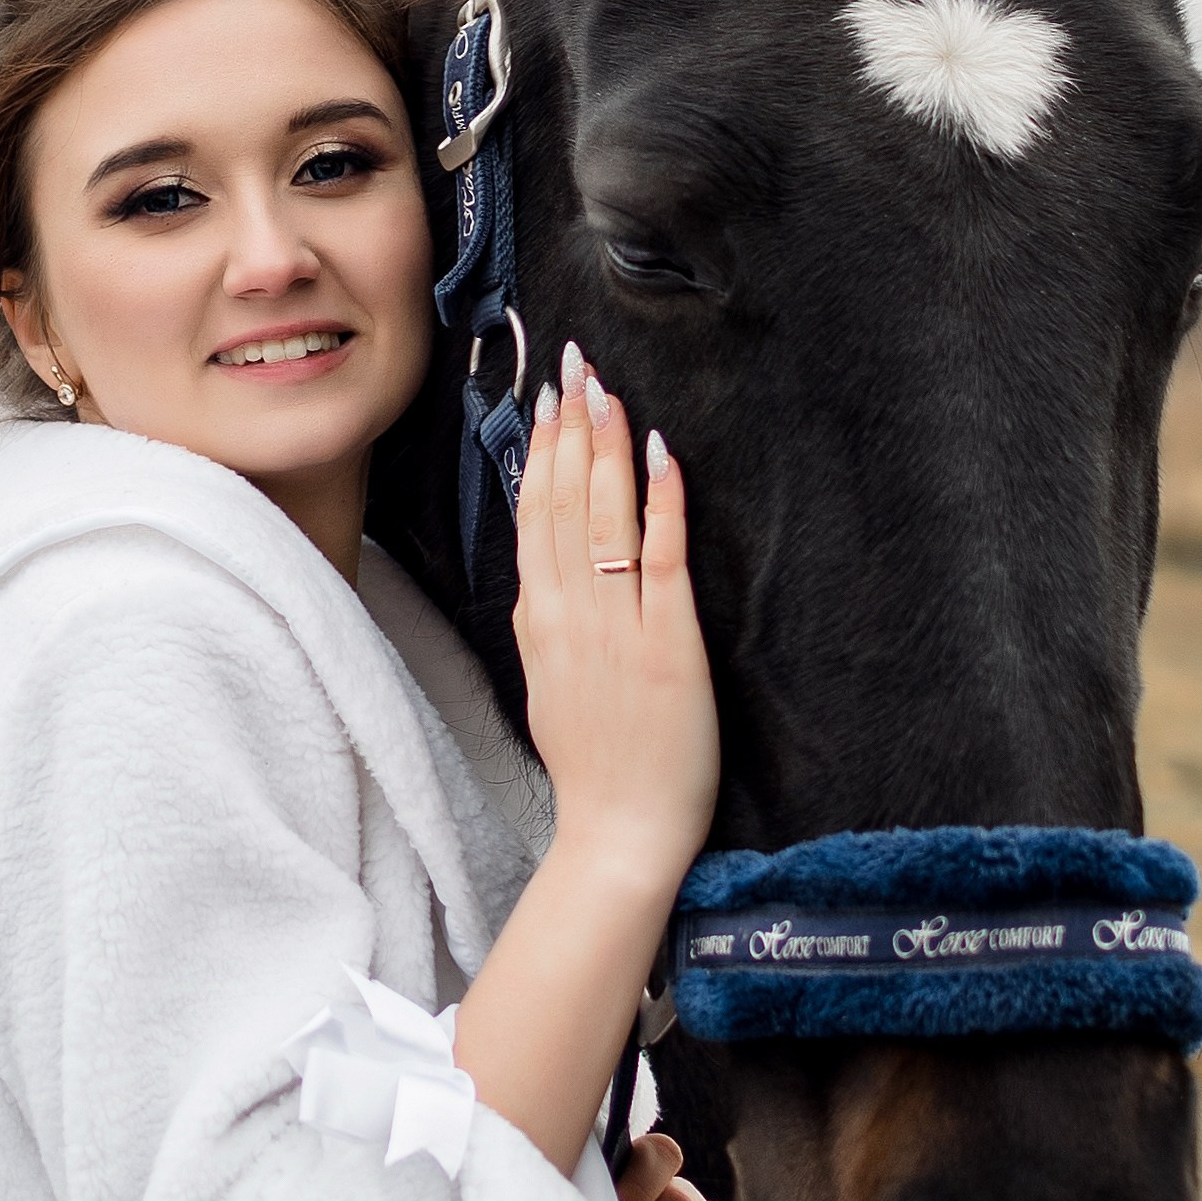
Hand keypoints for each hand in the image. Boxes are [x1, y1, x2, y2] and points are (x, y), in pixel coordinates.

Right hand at [514, 344, 719, 897]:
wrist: (618, 834)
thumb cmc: (593, 766)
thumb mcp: (547, 684)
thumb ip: (548, 623)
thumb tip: (543, 574)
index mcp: (540, 622)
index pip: (534, 519)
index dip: (541, 454)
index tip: (547, 401)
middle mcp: (569, 615)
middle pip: (564, 504)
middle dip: (570, 429)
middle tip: (577, 366)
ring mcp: (616, 628)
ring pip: (604, 520)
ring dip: (606, 449)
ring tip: (608, 392)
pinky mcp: (666, 646)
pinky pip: (661, 561)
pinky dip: (660, 504)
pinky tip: (661, 456)